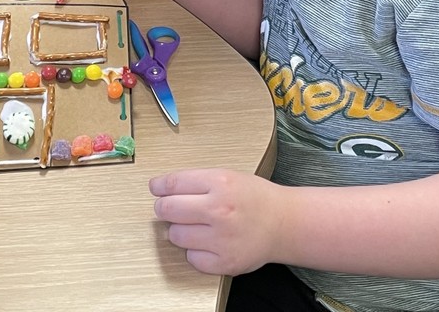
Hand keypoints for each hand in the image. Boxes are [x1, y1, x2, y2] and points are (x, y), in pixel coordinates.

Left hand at [149, 169, 281, 275]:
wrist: (283, 223)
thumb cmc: (255, 197)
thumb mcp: (228, 176)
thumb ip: (197, 182)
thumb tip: (163, 189)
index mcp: (220, 183)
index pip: (174, 184)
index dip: (159, 186)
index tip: (155, 187)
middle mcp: (219, 210)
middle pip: (169, 210)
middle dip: (164, 208)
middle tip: (169, 208)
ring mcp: (221, 238)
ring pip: (176, 236)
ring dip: (180, 230)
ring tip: (195, 225)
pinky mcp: (225, 262)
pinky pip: (192, 258)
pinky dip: (195, 251)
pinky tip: (207, 241)